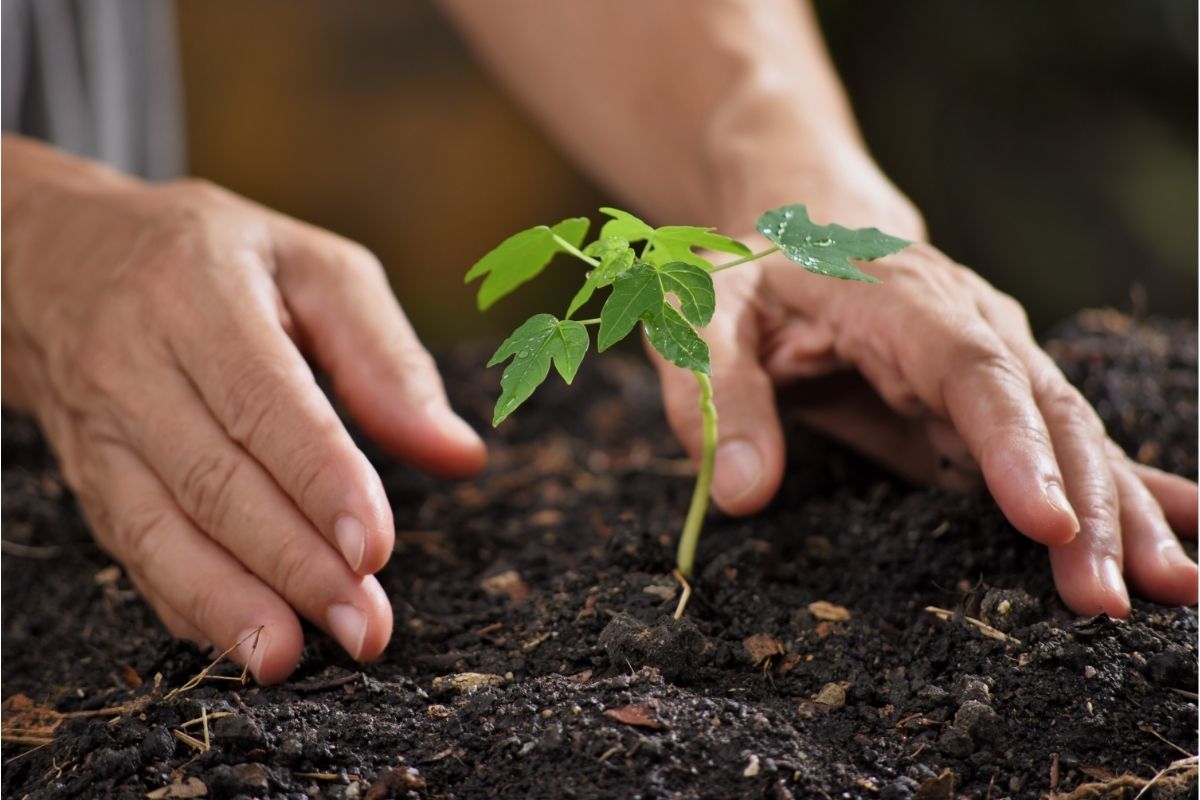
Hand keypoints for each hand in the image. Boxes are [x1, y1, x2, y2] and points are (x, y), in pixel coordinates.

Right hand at [2, 137, 486, 681]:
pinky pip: (132, 549)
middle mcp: (134, 362)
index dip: (319, 480)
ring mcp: (100, 426)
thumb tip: (460, 453)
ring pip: (159, 529)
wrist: (60, 258)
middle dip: (293, 564)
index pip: (263, 399)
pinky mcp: (88, 475)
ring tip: (294, 657)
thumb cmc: (220, 260)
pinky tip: (242, 641)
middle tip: (364, 626)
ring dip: (231, 603)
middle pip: (214, 478)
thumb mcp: (314, 268)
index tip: (374, 548)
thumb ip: (388, 356)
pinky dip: (187, 602)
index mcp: (199, 293)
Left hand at [653, 230, 1196, 615]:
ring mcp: (992, 362)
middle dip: (1083, 501)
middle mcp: (968, 325)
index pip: (968, 368)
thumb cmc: (748, 277)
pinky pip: (1061, 447)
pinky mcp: (990, 404)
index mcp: (898, 297)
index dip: (1011, 443)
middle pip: (1040, 409)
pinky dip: (1120, 492)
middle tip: (1106, 597)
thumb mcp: (704, 321)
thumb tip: (741, 494)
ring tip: (1169, 587)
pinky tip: (1179, 538)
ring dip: (1119, 509)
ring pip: (1070, 433)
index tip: (1044, 522)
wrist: (802, 229)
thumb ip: (719, 398)